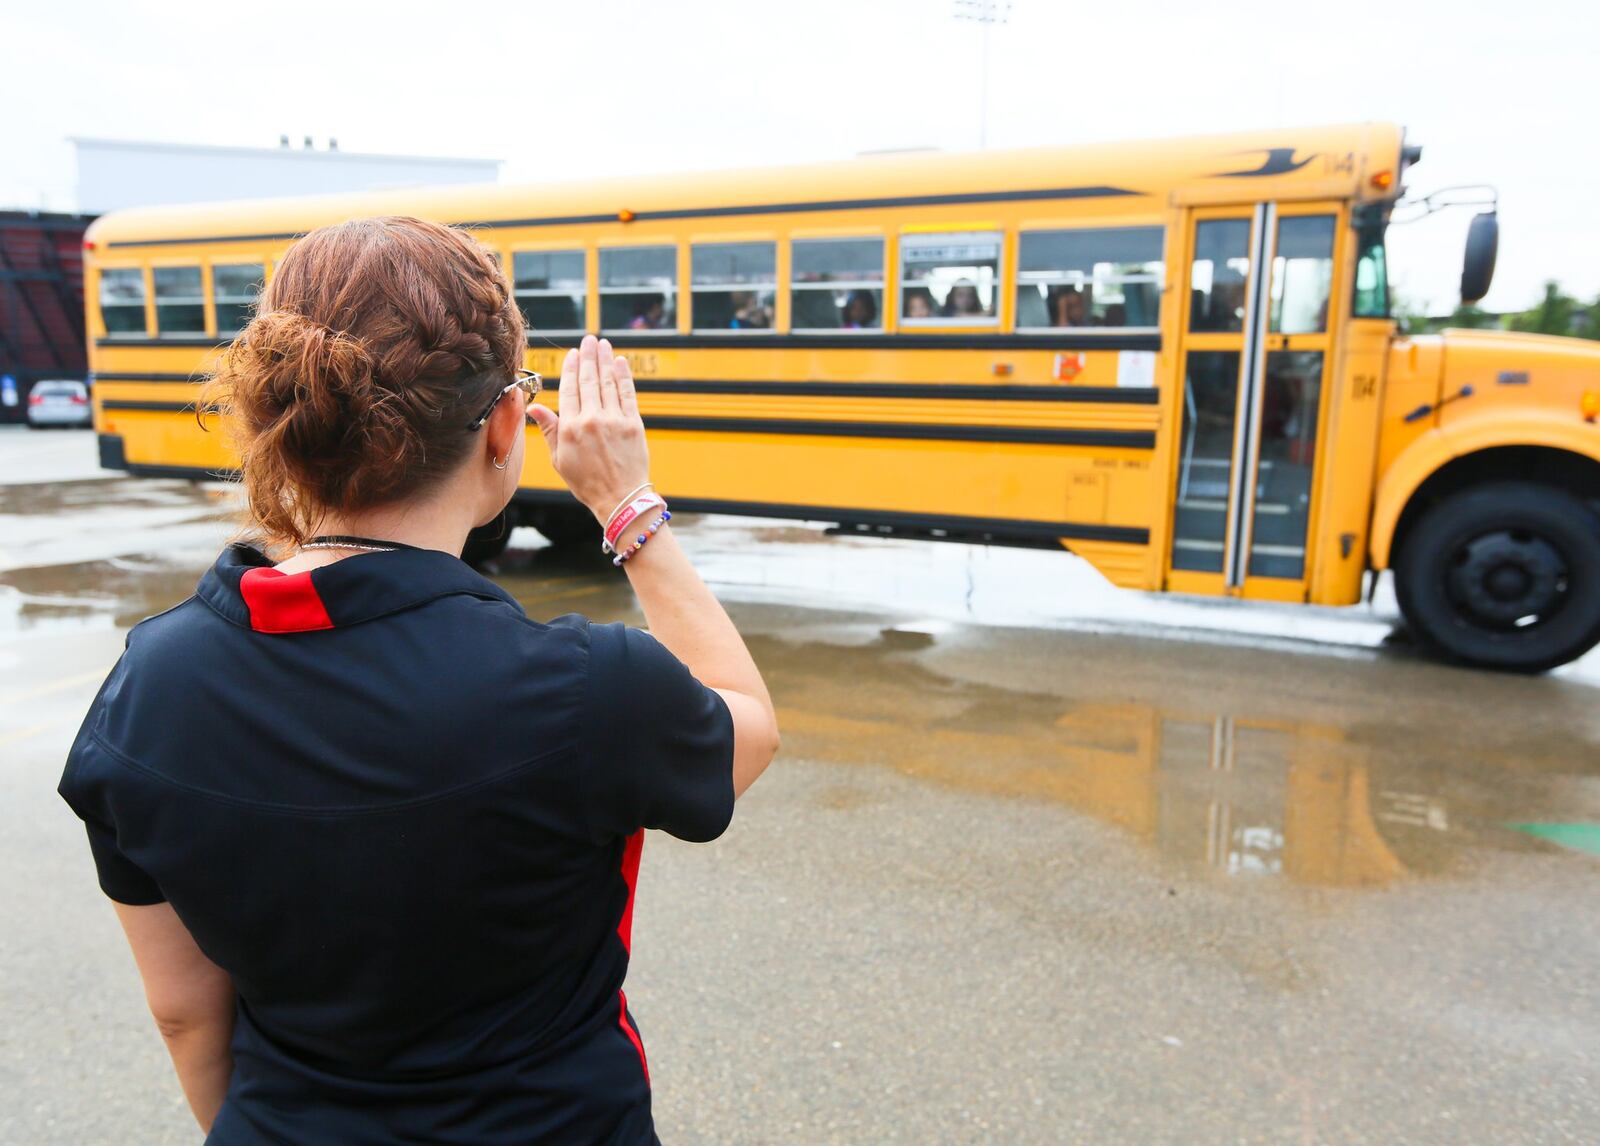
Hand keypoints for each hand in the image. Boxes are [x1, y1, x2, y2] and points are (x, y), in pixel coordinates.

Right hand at [525, 335, 650, 523]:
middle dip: (588, 357)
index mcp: (570, 428)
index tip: (573, 354)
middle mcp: (591, 420)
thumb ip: (549, 429)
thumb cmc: (588, 483)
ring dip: (605, 360)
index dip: (571, 369)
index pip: (569, 390)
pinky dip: (624, 376)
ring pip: (608, 383)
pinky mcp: (633, 424)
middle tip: (588, 340)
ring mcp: (614, 421)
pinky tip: (620, 362)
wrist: (620, 498)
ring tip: (602, 344)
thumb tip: (534, 407)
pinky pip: (628, 394)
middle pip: (589, 381)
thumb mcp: (560, 459)